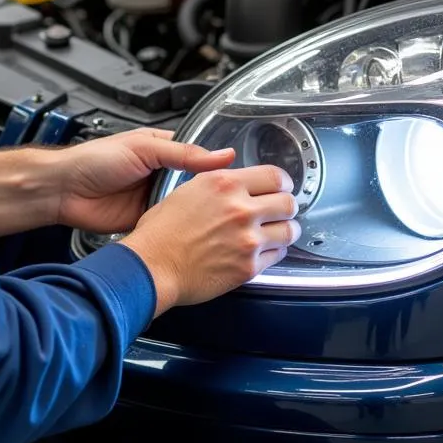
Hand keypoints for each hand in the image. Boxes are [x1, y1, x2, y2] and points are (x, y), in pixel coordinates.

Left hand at [53, 128, 235, 234]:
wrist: (64, 191)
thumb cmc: (93, 160)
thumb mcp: (144, 148)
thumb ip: (183, 153)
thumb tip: (222, 155)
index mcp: (164, 150)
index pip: (201, 157)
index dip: (219, 168)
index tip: (239, 178)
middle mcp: (162, 174)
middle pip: (196, 185)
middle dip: (210, 194)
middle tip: (234, 202)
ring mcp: (154, 198)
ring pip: (186, 207)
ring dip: (196, 213)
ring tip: (221, 219)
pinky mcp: (147, 221)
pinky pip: (170, 225)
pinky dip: (180, 229)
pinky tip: (195, 232)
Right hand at [123, 165, 300, 317]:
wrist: (151, 266)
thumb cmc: (160, 232)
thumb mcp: (186, 191)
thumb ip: (218, 185)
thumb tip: (237, 185)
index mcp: (224, 184)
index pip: (275, 175)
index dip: (283, 183)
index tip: (282, 188)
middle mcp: (240, 208)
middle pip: (288, 202)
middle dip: (286, 207)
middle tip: (279, 212)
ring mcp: (247, 239)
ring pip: (290, 231)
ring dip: (284, 231)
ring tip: (274, 234)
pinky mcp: (249, 266)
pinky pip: (278, 256)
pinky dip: (273, 253)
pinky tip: (259, 252)